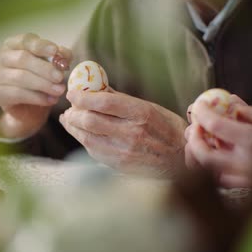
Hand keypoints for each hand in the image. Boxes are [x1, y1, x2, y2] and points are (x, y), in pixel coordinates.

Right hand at [0, 33, 71, 137]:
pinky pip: (18, 94)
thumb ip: (58, 58)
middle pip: (23, 59)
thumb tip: (65, 55)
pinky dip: (37, 97)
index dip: (40, 45)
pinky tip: (51, 100)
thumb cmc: (39, 80)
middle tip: (60, 77)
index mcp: (13, 44)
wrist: (27, 107)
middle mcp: (1, 57)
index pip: (25, 40)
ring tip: (59, 90)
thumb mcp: (51, 67)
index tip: (55, 51)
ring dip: (43, 84)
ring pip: (21, 77)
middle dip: (44, 68)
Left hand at [59, 89, 187, 177]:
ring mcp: (124, 151)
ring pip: (87, 137)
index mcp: (141, 113)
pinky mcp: (119, 165)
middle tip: (69, 108)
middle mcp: (132, 133)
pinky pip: (93, 151)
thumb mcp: (150, 107)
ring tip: (70, 120)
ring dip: (73, 127)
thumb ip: (121, 98)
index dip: (82, 97)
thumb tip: (96, 86)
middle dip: (73, 113)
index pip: (104, 102)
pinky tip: (82, 134)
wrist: (182, 160)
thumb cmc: (167, 129)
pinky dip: (83, 140)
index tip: (72, 93)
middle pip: (90, 120)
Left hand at [184, 97, 251, 187]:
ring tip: (196, 138)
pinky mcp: (243, 189)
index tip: (198, 104)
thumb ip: (249, 111)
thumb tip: (228, 103)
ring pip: (206, 171)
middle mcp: (245, 165)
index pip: (217, 126)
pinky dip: (206, 165)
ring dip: (196, 153)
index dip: (203, 113)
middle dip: (194, 137)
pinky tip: (208, 153)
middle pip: (204, 154)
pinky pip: (215, 178)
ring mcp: (243, 180)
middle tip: (194, 125)